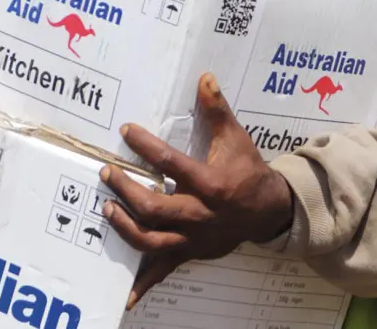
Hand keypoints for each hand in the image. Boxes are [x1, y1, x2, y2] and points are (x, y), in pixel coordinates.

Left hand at [101, 74, 292, 305]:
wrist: (269, 212)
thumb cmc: (248, 171)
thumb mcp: (236, 138)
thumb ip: (217, 110)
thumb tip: (204, 78)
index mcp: (210, 184)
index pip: (172, 164)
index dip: (146, 146)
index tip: (126, 131)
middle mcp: (200, 215)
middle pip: (156, 208)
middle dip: (127, 192)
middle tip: (107, 173)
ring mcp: (194, 238)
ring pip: (154, 240)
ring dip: (126, 228)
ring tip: (106, 211)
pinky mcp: (190, 252)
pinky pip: (164, 271)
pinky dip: (144, 285)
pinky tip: (125, 298)